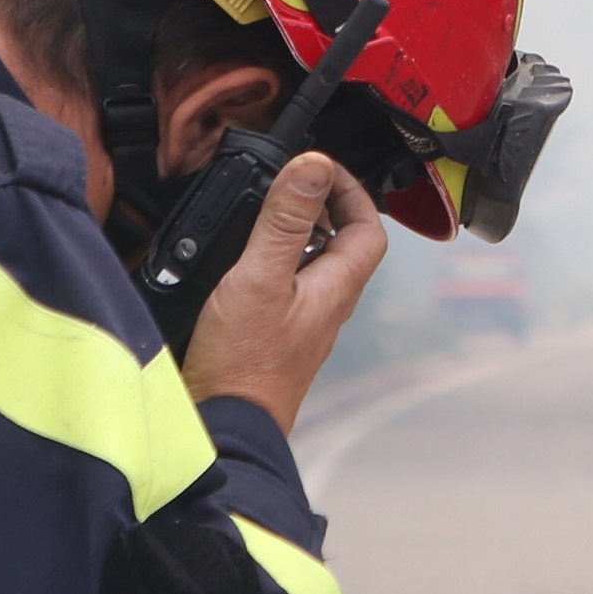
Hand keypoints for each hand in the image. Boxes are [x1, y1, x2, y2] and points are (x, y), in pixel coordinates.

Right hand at [180, 152, 387, 433]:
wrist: (224, 426)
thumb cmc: (243, 366)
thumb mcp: (260, 278)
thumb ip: (284, 222)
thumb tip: (312, 167)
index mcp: (335, 287)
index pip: (368, 228)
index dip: (351, 191)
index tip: (320, 168)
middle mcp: (326, 305)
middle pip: (343, 243)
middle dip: (322, 205)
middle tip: (291, 183)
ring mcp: (303, 323)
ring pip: (314, 264)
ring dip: (297, 232)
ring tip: (265, 211)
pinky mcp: (276, 337)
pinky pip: (288, 286)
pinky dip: (273, 262)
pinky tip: (242, 261)